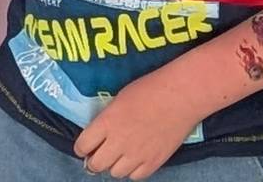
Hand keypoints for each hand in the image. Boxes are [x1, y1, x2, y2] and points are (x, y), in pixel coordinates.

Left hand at [74, 74, 208, 180]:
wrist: (181, 96)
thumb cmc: (150, 89)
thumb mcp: (119, 100)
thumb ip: (106, 120)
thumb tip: (99, 134)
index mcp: (107, 122)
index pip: (82, 146)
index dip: (82, 147)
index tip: (85, 146)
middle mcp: (118, 142)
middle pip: (96, 165)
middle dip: (94, 160)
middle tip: (100, 154)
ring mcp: (137, 155)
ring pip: (115, 173)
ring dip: (114, 165)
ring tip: (121, 155)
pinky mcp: (154, 162)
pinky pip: (135, 176)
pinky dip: (133, 170)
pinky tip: (136, 158)